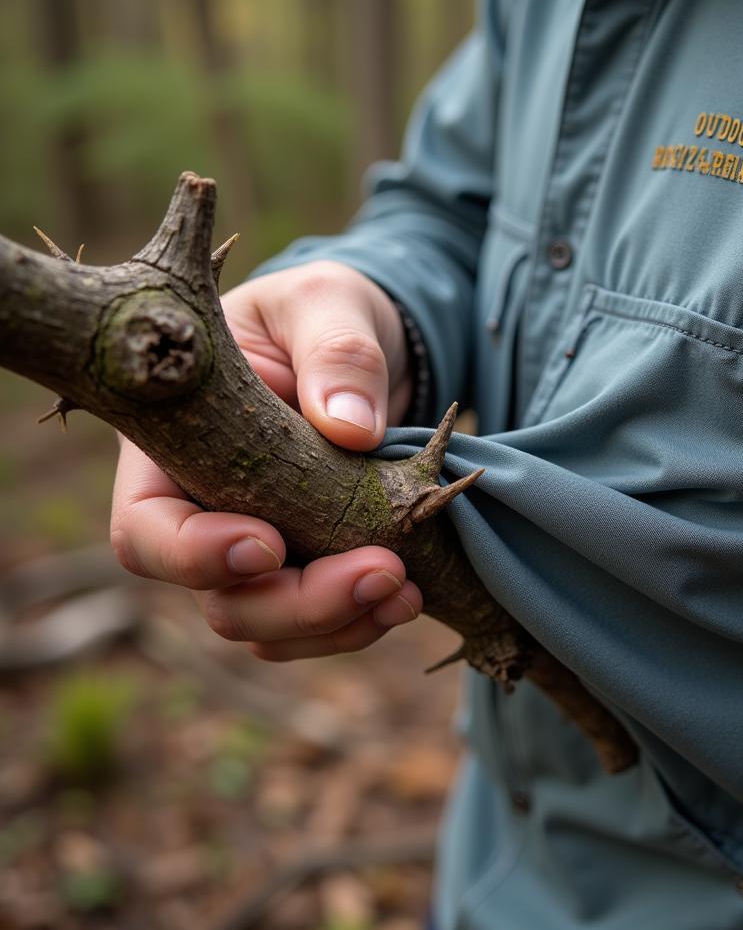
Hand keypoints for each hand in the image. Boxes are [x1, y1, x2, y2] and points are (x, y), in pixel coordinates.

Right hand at [110, 260, 421, 659]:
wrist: (371, 342)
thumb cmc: (324, 310)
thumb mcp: (329, 303)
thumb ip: (338, 352)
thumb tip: (350, 429)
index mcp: (176, 444)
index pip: (146, 527)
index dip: (193, 554)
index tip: (269, 545)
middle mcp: (204, 507)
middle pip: (217, 598)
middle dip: (295, 604)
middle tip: (381, 572)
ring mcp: (256, 545)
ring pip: (269, 625)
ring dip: (336, 624)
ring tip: (405, 590)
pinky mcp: (309, 564)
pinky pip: (317, 624)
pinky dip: (360, 623)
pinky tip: (408, 597)